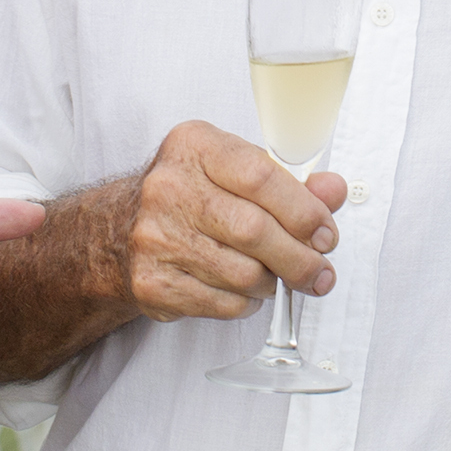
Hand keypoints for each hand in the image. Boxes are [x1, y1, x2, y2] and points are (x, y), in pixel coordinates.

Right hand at [93, 120, 344, 321]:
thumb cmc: (190, 195)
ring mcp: (155, 238)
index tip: (325, 233)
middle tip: (320, 272)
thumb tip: (333, 193)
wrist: (117, 232)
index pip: (262, 177)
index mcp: (195, 147)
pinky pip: (223, 303)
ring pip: (243, 274)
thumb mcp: (234, 170)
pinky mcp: (152, 282)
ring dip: (273, 282)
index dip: (305, 211)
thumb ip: (290, 182)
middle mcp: (169, 188)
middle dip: (300, 258)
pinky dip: (247, 302)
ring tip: (278, 276)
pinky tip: (246, 289)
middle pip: (255, 231)